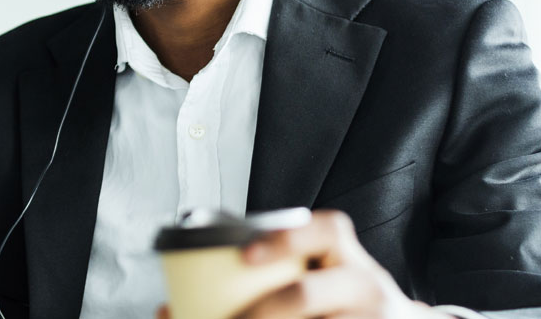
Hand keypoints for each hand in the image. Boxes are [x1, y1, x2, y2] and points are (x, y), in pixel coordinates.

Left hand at [156, 209, 450, 318]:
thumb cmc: (337, 298)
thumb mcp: (319, 274)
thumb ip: (264, 272)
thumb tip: (167, 308)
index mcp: (345, 254)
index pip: (325, 230)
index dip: (283, 239)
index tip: (245, 254)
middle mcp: (365, 284)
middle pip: (306, 293)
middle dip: (260, 312)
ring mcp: (373, 318)